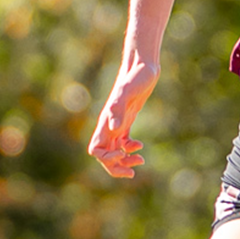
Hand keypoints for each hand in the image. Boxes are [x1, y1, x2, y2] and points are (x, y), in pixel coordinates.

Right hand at [87, 56, 158, 177]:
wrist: (143, 66)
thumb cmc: (135, 76)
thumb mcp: (128, 91)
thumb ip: (119, 108)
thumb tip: (114, 128)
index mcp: (106, 122)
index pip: (96, 149)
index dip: (106, 159)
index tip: (122, 155)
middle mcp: (109, 125)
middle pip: (104, 155)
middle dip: (115, 167)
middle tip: (132, 172)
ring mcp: (117, 124)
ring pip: (114, 151)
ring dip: (124, 161)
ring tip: (140, 161)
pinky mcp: (126, 121)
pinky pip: (123, 143)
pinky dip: (130, 150)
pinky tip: (140, 147)